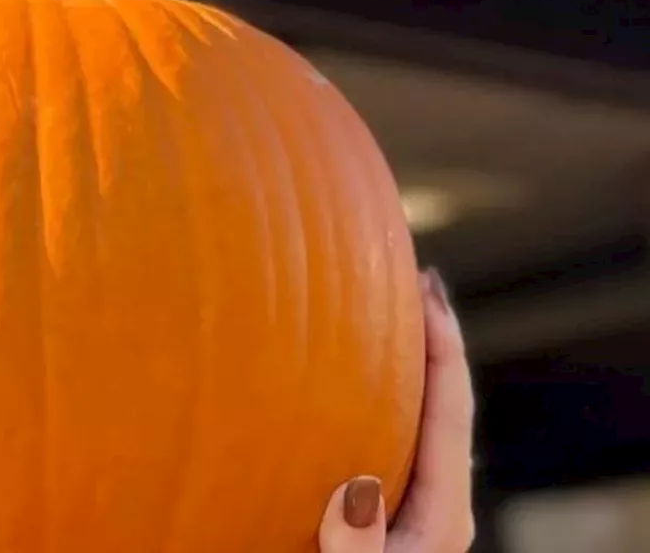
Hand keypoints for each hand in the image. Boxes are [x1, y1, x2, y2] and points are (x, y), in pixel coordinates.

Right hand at [318, 270, 475, 551]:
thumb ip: (357, 547)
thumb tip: (355, 490)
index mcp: (440, 514)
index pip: (449, 406)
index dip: (441, 340)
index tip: (426, 284)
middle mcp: (436, 503)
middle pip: (445, 402)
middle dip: (431, 339)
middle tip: (411, 278)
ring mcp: (417, 507)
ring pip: (422, 418)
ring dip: (408, 364)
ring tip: (386, 316)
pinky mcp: (393, 513)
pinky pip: (398, 435)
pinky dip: (388, 394)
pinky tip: (357, 383)